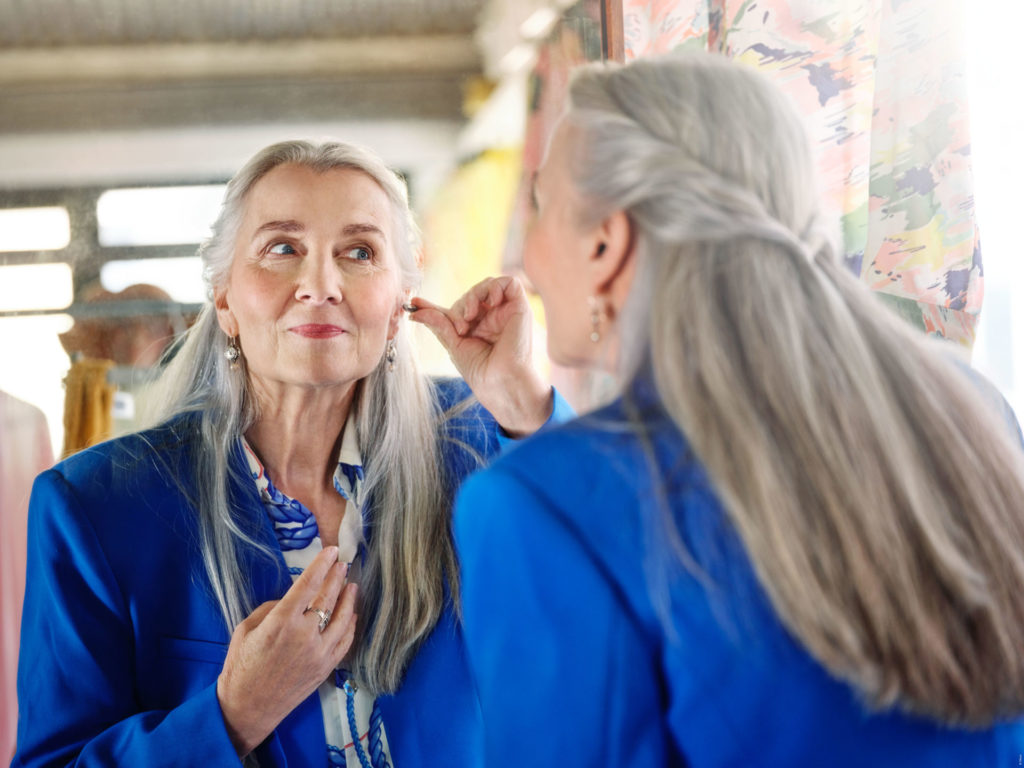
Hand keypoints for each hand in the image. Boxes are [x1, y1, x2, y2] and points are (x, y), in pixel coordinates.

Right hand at [216, 546, 357, 756]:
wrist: (247, 707)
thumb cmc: (240, 666)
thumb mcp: (246, 629)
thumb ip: (271, 609)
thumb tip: (292, 600)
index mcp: (281, 622)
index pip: (307, 585)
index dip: (322, 565)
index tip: (332, 552)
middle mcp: (304, 635)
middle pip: (328, 598)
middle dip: (337, 577)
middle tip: (343, 564)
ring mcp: (319, 653)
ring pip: (342, 619)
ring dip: (349, 599)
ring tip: (352, 586)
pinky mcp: (326, 668)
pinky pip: (345, 641)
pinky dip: (351, 625)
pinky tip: (352, 615)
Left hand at [410, 276, 552, 436]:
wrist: (500, 381)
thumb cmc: (480, 370)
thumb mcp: (453, 344)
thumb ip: (437, 323)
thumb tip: (415, 310)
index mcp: (477, 327)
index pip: (456, 309)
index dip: (435, 306)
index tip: (414, 304)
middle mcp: (492, 318)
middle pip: (471, 294)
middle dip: (460, 306)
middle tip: (459, 328)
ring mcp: (506, 312)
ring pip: (487, 285)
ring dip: (473, 296)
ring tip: (470, 317)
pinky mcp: (520, 307)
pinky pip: (509, 282)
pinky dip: (495, 287)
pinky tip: (490, 303)